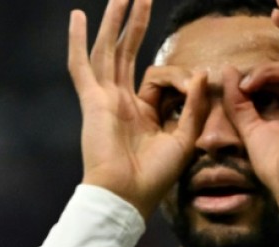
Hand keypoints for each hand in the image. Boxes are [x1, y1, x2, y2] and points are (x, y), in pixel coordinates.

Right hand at [68, 0, 207, 218]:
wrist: (127, 196)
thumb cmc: (154, 177)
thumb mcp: (184, 139)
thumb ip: (193, 106)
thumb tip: (201, 73)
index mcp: (142, 112)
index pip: (156, 78)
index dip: (179, 76)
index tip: (197, 80)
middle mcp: (121, 101)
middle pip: (128, 53)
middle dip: (136, 24)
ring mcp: (104, 99)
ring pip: (109, 51)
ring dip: (115, 23)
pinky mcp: (92, 101)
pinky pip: (82, 66)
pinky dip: (77, 41)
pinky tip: (77, 16)